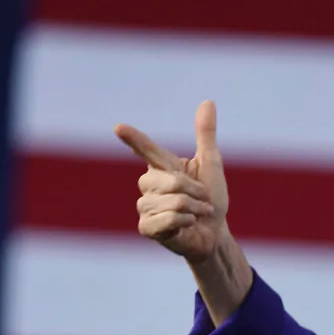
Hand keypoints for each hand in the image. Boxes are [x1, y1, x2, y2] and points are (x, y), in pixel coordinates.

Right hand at [114, 100, 229, 261]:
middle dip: (194, 191)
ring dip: (193, 208)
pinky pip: (167, 218)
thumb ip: (205, 135)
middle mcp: (149, 184)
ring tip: (196, 214)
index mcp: (162, 167)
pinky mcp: (146, 227)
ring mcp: (145, 206)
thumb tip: (207, 102)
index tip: (119, 128)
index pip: (146, 149)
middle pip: (169, 180)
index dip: (134, 139)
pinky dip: (185, 221)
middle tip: (203, 200)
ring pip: (171, 201)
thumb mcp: (211, 165)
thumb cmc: (211, 200)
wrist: (215, 233)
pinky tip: (187, 225)